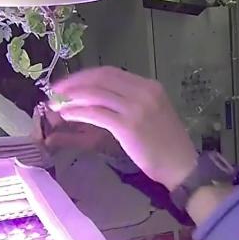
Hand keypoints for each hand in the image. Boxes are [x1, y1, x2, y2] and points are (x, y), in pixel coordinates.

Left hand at [48, 67, 197, 188]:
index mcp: (150, 86)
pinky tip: (67, 115)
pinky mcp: (128, 126)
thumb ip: (129, 104)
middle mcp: (144, 92)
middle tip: (56, 90)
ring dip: (72, 97)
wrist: (182, 166)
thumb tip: (95, 101)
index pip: (111, 72)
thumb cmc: (167, 146)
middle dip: (74, 82)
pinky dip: (77, 111)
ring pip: (96, 93)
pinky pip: (96, 113)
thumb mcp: (152, 115)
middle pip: (100, 78)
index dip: (86, 75)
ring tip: (57, 103)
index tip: (69, 82)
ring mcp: (136, 107)